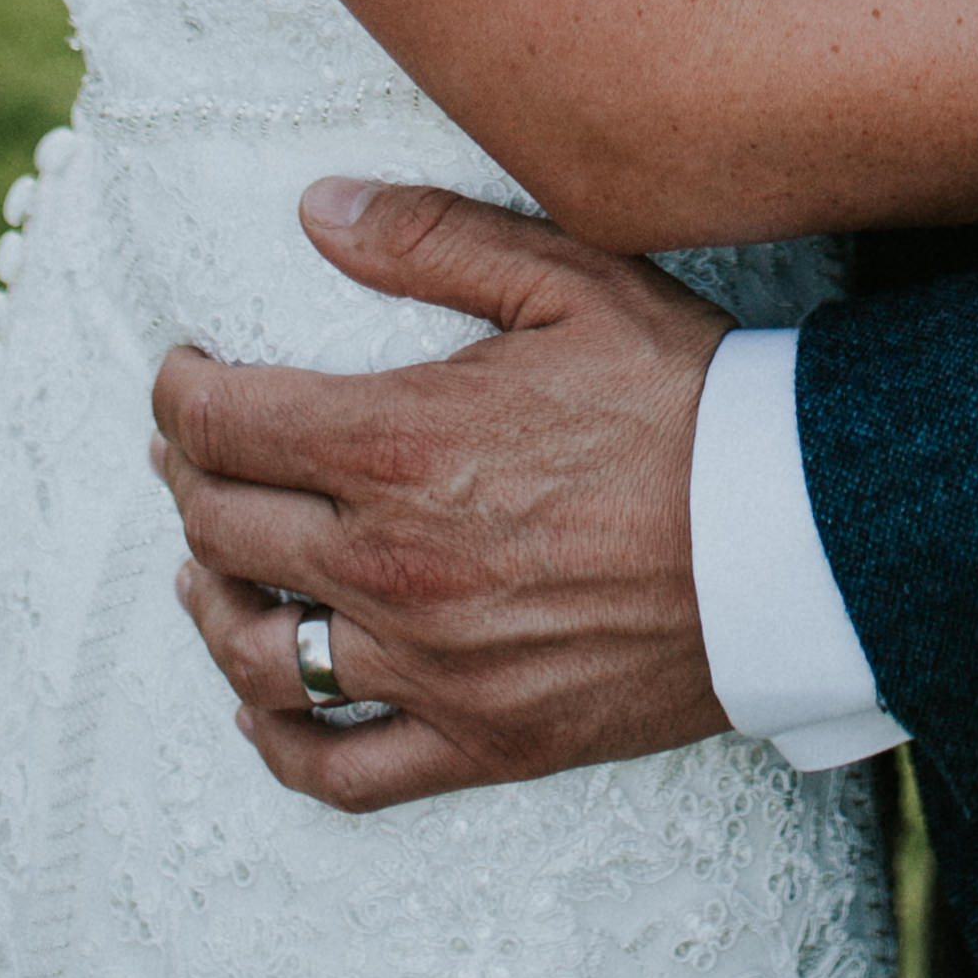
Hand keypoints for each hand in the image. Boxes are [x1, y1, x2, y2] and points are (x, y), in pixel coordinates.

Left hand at [152, 180, 731, 810]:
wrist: (799, 539)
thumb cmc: (688, 397)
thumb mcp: (570, 279)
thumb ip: (431, 238)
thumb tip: (313, 208)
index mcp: (398, 444)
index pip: (222, 424)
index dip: (178, 392)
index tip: (185, 371)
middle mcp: (392, 564)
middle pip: (223, 529)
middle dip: (189, 478)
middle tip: (196, 449)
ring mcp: (431, 666)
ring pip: (257, 653)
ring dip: (209, 602)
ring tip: (207, 565)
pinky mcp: (480, 740)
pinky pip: (336, 769)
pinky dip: (276, 738)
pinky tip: (260, 700)